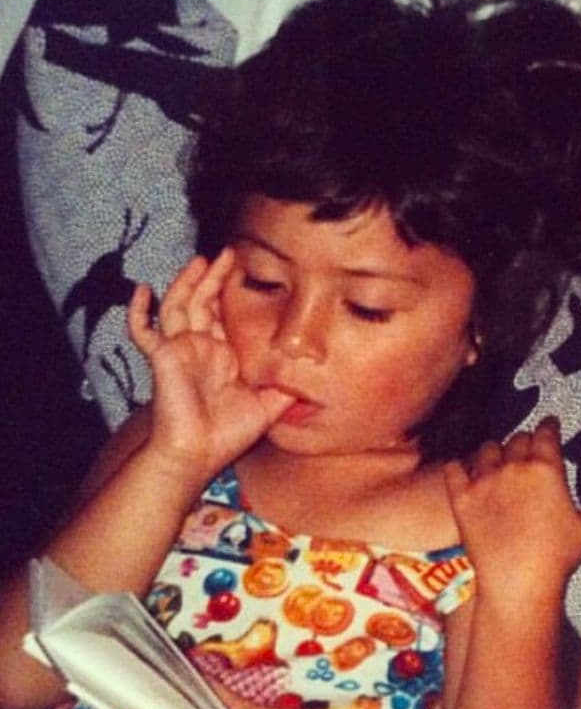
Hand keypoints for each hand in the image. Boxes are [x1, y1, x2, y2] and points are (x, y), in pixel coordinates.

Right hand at [128, 251, 293, 476]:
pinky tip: (141, 291)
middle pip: (204, 303)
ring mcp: (180, 351)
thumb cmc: (227, 436)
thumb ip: (287, 389)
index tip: (245, 270)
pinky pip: (143, 331)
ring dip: (186, 282)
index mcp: (223, 357)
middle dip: (214, 278)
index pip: (225, 316)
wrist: (197, 455)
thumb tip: (313, 378)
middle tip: (227, 253)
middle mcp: (201, 349)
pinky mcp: (163, 358)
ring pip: (179, 306)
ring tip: (201, 260)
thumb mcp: (269, 407)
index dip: (231, 294)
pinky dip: (138, 312)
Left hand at [443, 418, 580, 614]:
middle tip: (528, 452)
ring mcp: (484, 481)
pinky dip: (459, 465)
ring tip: (498, 461)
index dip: (549, 426)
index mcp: (546, 469)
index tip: (549, 424)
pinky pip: (454, 468)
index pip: (547, 432)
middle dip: (525, 442)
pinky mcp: (461, 498)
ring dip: (495, 451)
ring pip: (487, 448)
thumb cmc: (555, 559)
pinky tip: (463, 469)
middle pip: (518, 438)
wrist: (518, 583)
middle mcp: (513, 468)